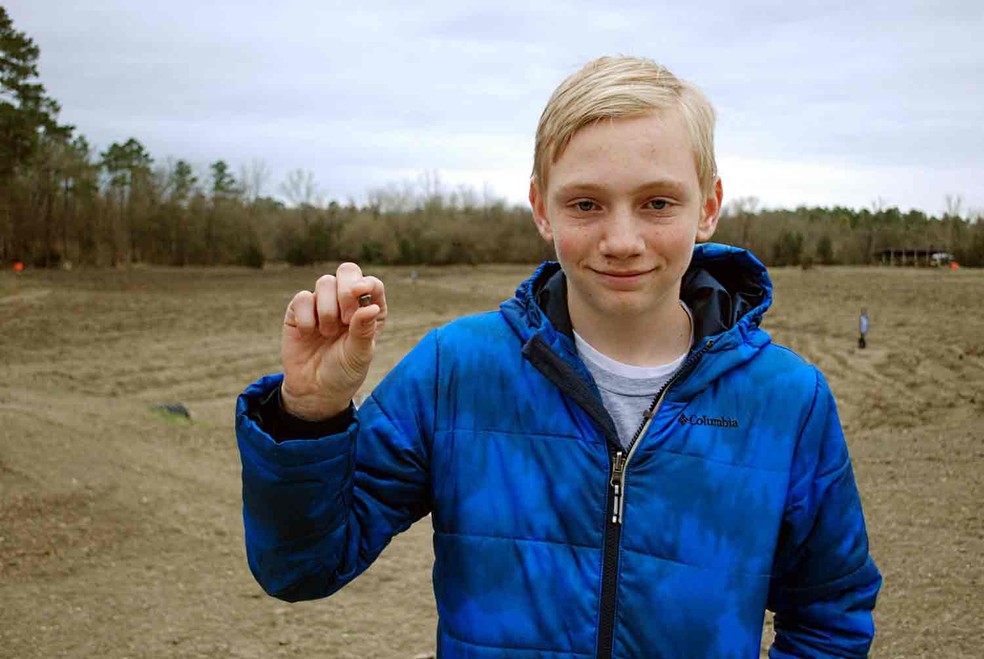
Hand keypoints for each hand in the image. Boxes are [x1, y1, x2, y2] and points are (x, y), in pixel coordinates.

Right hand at [280, 262, 386, 420]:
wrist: (314, 390)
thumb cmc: (343, 372)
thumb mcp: (359, 355)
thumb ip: (364, 331)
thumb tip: (370, 308)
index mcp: (370, 310)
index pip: (372, 284)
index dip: (366, 283)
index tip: (359, 293)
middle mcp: (348, 302)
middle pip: (347, 271)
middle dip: (345, 290)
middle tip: (345, 318)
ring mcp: (323, 303)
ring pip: (325, 282)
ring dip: (327, 310)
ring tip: (327, 333)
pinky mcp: (300, 309)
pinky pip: (302, 297)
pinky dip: (306, 317)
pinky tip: (309, 334)